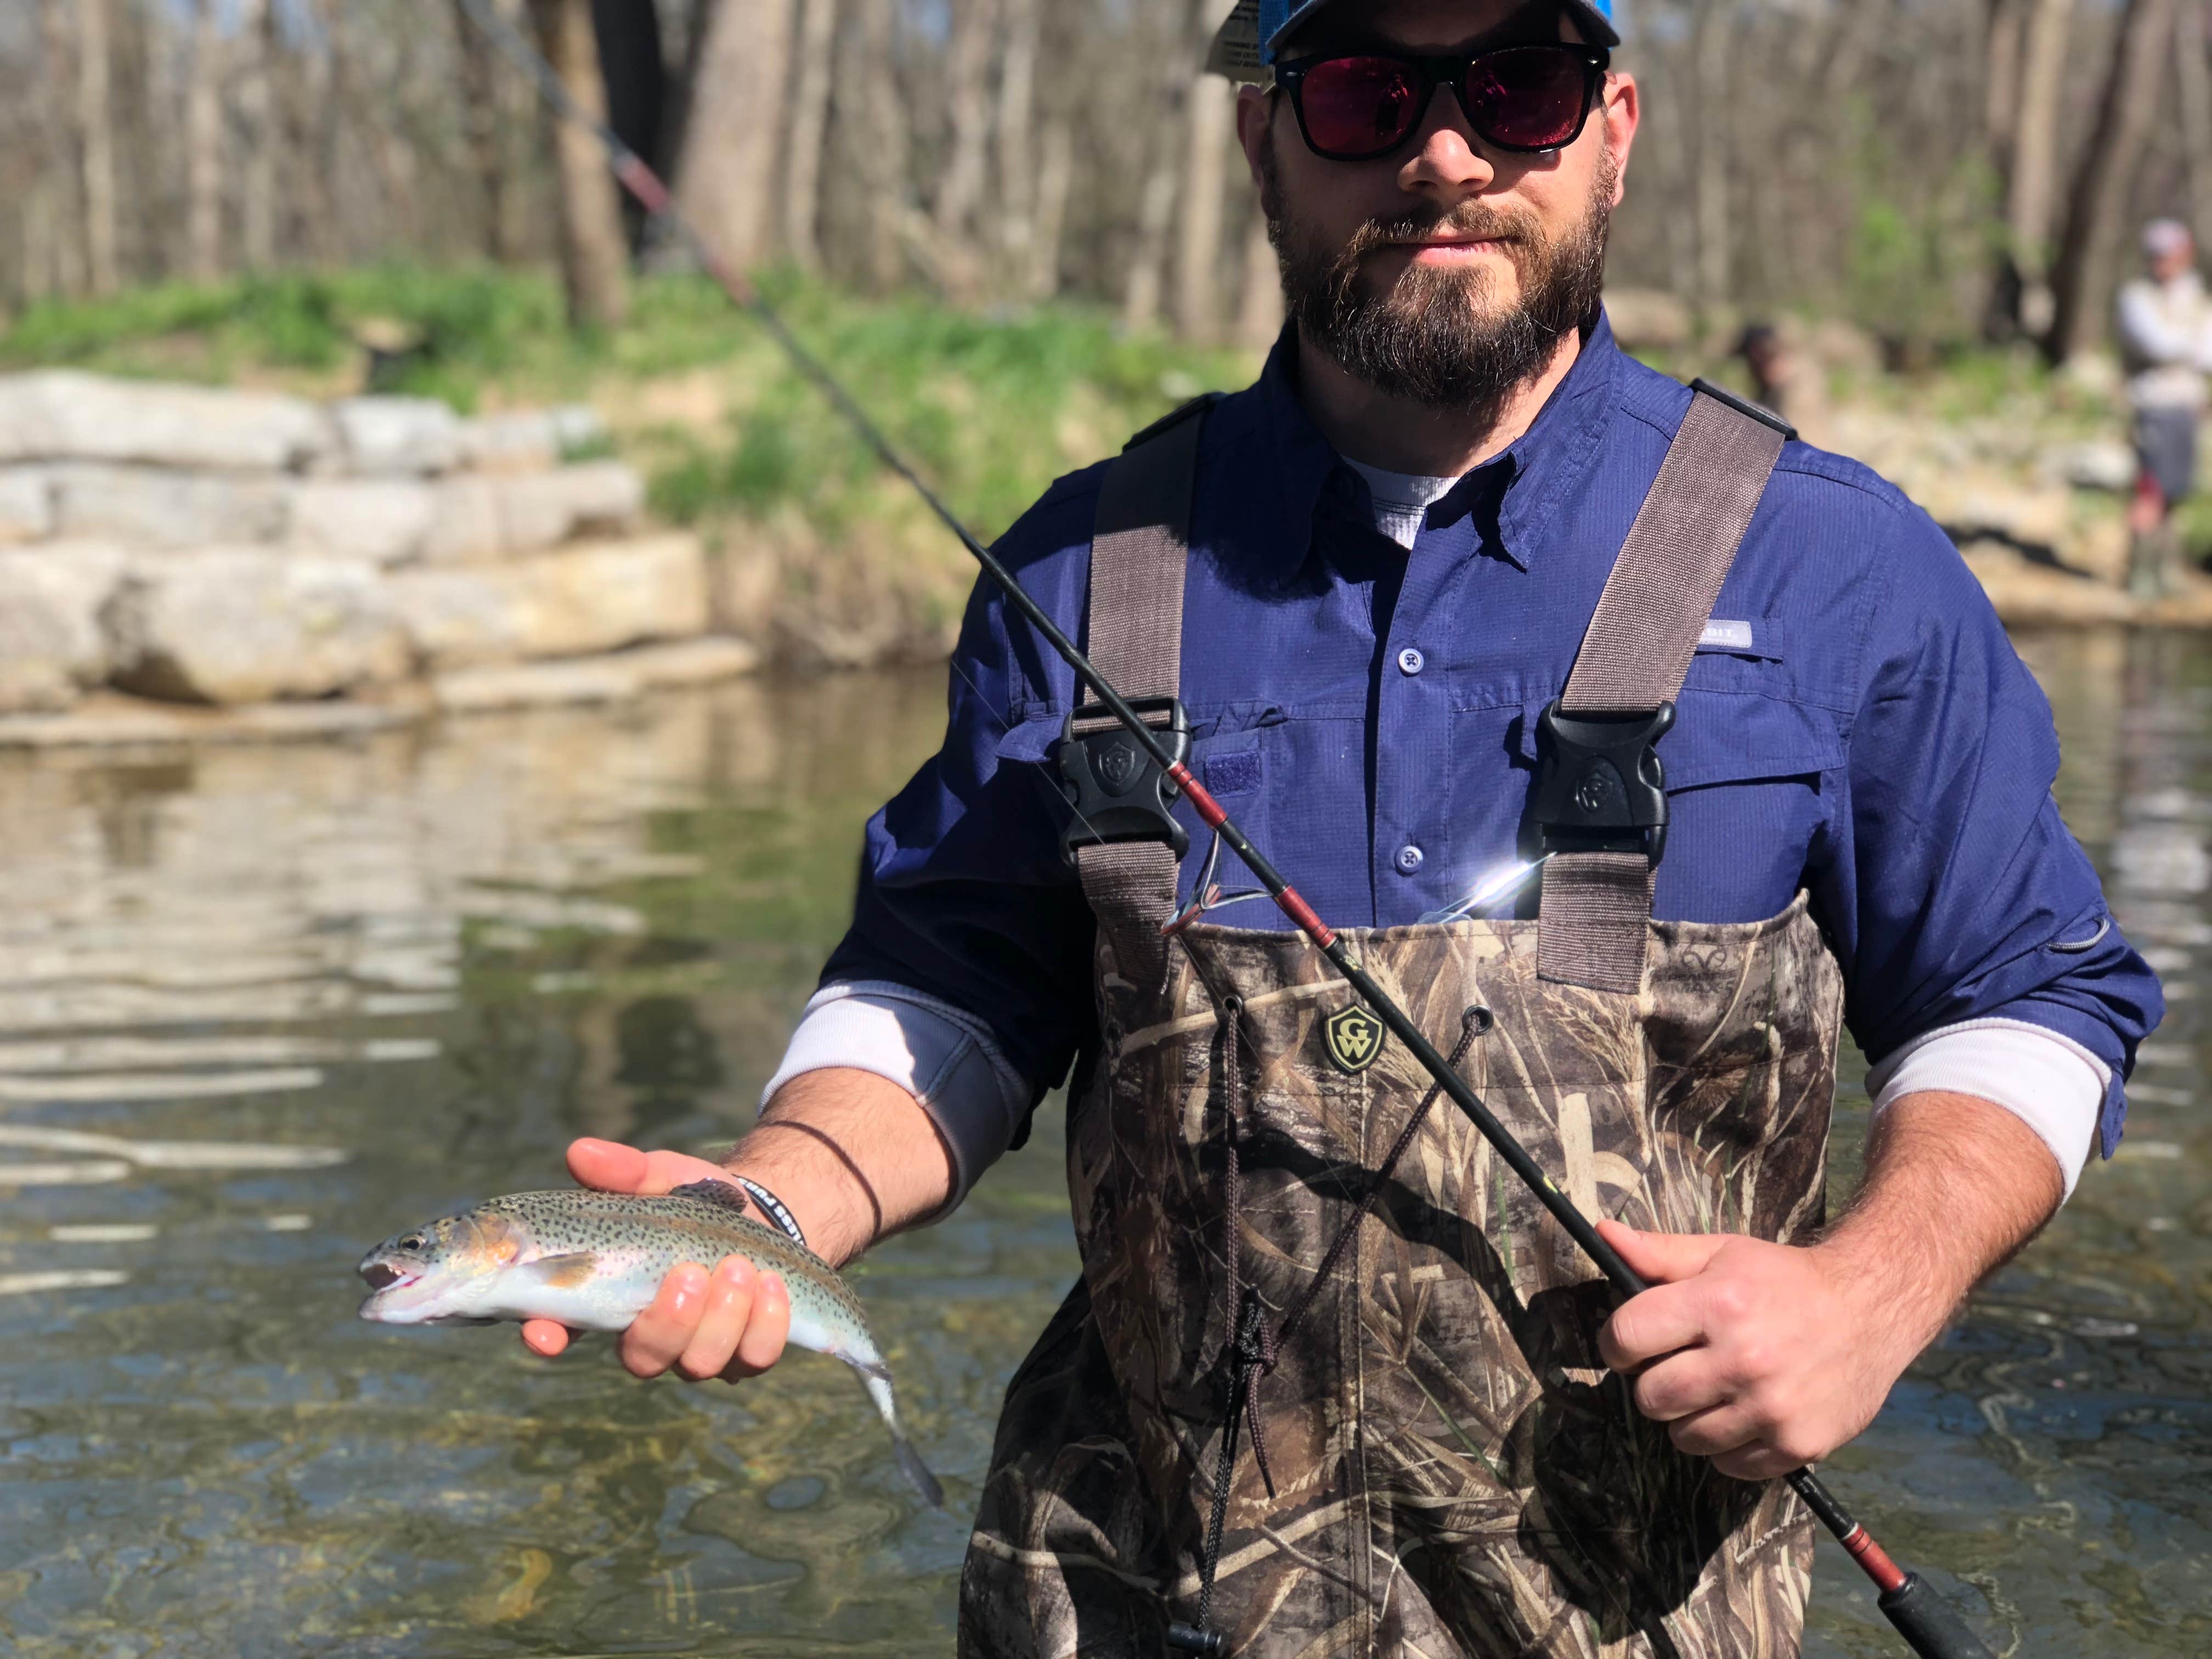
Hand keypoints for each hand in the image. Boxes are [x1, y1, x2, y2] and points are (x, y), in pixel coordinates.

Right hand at [519, 1138, 791, 1383]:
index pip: (560, 1328)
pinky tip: (770, 1284)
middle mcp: (649, 1333)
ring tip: (737, 1267)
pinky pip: (754, 1359)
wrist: (764, 1213)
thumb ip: (624, 1170)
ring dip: (722, 1317)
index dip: (547, 1337)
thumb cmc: (696, 1198)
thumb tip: (579, 1152)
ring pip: (700, 1363)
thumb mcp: (661, 1175)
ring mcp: (699, 1350)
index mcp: (609, 1294)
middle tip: (689, 1273)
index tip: (545, 1334)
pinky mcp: (747, 1354)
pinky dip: (765, 1322)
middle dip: (669, 1321)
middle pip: (644, 1358)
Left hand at [1595, 1219, 1920, 1481]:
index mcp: (1718, 1303)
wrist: (1872, 1309)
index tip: (1633, 1343)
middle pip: (1650, 1397)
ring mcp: (1772, 1407)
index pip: (1626, 1337)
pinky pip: (1728, 1465)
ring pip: (1684, 1438)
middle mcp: (1744, 1358)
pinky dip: (1728, 1447)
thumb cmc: (1785, 1281)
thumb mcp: (1722, 1254)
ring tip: (1717, 1389)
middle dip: (1654, 1383)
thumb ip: (1659, 1253)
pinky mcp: (1798, 1444)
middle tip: (1681, 1367)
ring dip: (1690, 1418)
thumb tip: (1602, 1234)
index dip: (1618, 1343)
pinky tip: (1746, 1413)